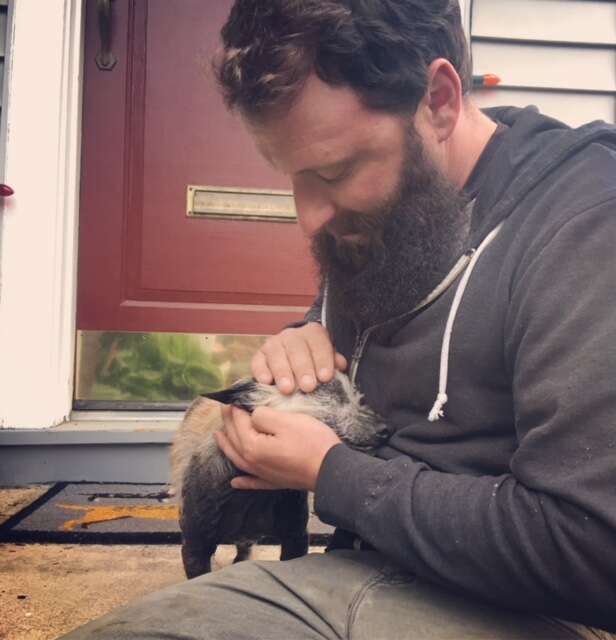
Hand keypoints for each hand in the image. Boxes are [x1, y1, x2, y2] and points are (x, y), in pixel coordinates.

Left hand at [214, 404, 341, 491]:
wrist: (331, 470)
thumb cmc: (311, 442)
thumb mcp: (286, 420)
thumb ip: (263, 415)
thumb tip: (253, 415)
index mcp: (252, 445)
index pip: (238, 422)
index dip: (234, 406)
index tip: (232, 394)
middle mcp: (253, 462)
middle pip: (235, 439)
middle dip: (228, 422)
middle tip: (224, 408)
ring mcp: (263, 474)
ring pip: (238, 458)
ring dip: (227, 446)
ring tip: (218, 435)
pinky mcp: (275, 482)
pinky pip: (252, 482)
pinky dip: (242, 482)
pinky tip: (235, 482)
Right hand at [251, 322, 347, 394]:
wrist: (293, 360)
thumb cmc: (316, 365)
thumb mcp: (328, 361)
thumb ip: (334, 363)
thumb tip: (340, 365)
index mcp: (313, 334)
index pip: (319, 343)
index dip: (322, 360)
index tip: (325, 377)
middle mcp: (293, 336)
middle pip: (297, 349)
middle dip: (303, 369)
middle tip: (308, 387)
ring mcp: (274, 344)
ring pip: (277, 354)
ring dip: (283, 372)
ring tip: (288, 389)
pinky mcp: (259, 356)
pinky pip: (258, 362)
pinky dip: (261, 371)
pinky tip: (266, 382)